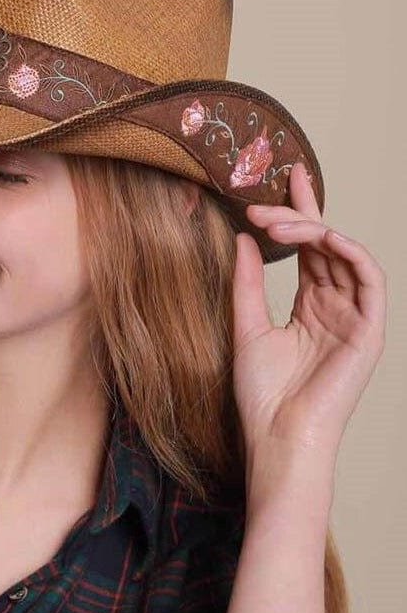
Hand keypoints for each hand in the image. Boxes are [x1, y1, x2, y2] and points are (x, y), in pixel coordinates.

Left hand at [231, 162, 386, 461]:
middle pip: (326, 244)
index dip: (301, 212)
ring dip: (312, 230)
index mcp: (311, 306)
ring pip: (344, 254)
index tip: (287, 177)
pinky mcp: (370, 330)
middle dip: (297, 215)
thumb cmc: (261, 392)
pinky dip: (347, 250)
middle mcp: (336, 306)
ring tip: (273, 222)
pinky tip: (319, 236)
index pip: (309, 248)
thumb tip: (242, 236)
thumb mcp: (246, 325)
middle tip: (262, 201)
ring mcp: (355, 317)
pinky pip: (369, 278)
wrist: (276, 436)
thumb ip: (247, 281)